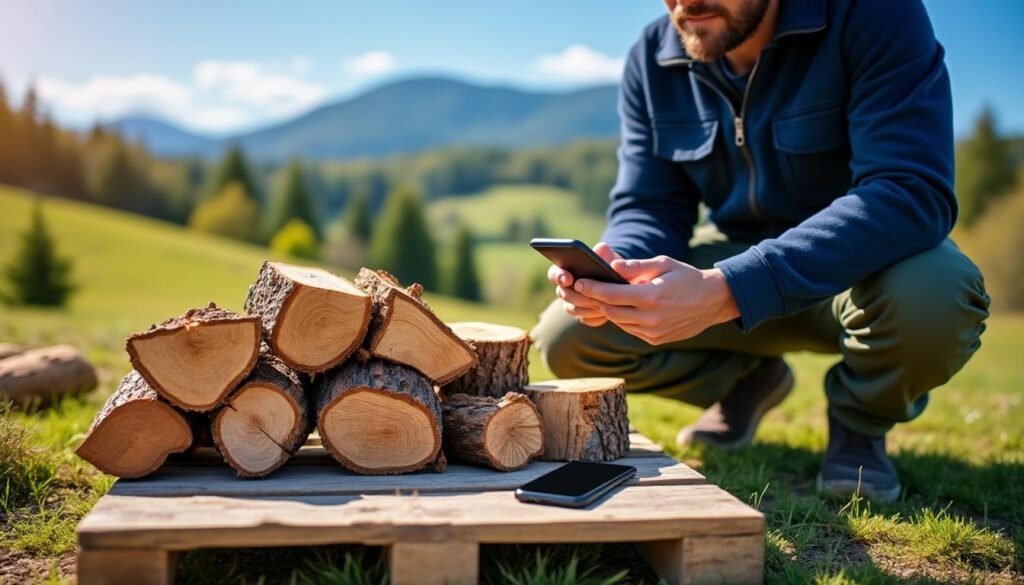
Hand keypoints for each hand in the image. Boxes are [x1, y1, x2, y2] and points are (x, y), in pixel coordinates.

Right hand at [548, 242, 622, 326]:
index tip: (569, 279)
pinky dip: (595, 316)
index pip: (554, 273)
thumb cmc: (613, 265)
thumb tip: (608, 257)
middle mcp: (567, 287)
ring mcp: (574, 303)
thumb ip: (608, 254)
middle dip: (578, 295)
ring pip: (572, 309)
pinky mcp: (584, 315)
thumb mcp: (613, 257)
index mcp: (567, 269)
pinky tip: (606, 312)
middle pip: (563, 294)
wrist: (622, 283)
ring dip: (587, 307)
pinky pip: (585, 319)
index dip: (559, 276)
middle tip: (593, 295)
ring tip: (603, 303)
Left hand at [572, 255, 739, 344]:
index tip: (579, 282)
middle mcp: (651, 318)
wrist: (712, 301)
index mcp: (652, 296)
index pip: (612, 295)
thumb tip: (612, 266)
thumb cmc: (685, 277)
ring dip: (609, 309)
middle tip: (586, 288)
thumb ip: (636, 266)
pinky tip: (623, 307)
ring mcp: (653, 332)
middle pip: (611, 310)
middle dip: (597, 299)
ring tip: (603, 296)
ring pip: (618, 322)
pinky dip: (623, 319)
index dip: (592, 288)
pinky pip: (630, 329)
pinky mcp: (655, 339)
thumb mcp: (663, 264)